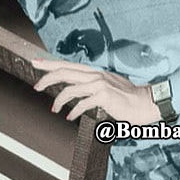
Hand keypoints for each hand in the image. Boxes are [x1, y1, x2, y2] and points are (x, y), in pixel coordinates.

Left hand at [31, 58, 161, 124]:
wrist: (144, 104)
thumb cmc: (126, 98)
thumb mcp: (106, 87)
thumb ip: (90, 86)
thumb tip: (74, 90)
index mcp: (94, 72)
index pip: (67, 65)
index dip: (49, 64)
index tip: (35, 63)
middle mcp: (95, 75)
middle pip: (64, 72)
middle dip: (46, 78)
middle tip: (36, 87)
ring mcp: (99, 84)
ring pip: (70, 88)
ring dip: (58, 100)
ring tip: (54, 109)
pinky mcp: (103, 96)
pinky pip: (82, 103)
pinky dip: (73, 112)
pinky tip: (70, 117)